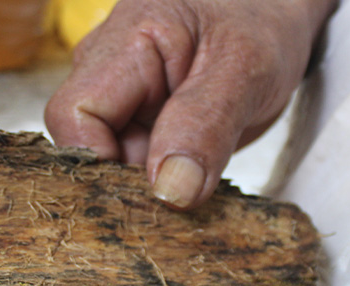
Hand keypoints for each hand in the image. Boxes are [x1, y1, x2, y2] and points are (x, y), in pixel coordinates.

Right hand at [44, 0, 336, 208]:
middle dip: (126, 184)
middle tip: (182, 202)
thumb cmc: (261, 22)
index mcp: (124, 42)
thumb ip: (205, 126)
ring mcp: (121, 102)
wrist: (275, 17)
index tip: (152, 192)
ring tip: (197, 189)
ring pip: (111, 166)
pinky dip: (161, 187)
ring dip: (148, 189)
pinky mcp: (138, 127)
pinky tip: (193, 186)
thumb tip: (170, 191)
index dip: (100, 162)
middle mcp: (107, 72)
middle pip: (85, 146)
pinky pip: (135, 169)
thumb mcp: (247, 68)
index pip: (74, 114)